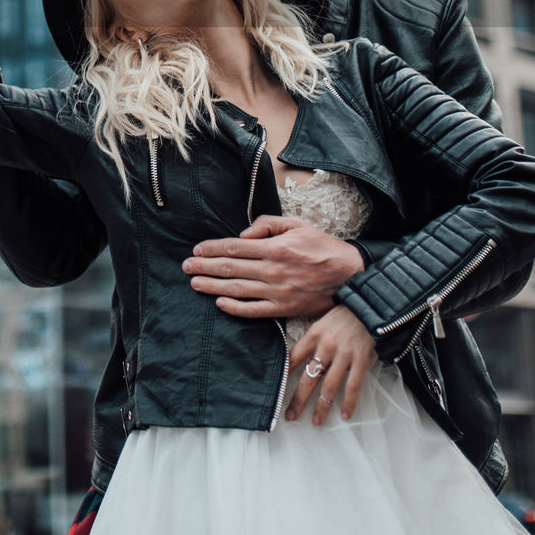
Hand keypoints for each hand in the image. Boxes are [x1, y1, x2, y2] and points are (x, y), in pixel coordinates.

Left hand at [182, 215, 364, 318]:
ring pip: (237, 289)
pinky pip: (253, 310)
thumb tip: (244, 234)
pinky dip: (234, 308)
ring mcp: (276, 292)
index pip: (235, 246)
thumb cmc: (323, 247)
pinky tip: (219, 304)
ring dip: (212, 287)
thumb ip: (268, 224)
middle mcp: (272, 270)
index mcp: (275, 248)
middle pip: (230, 268)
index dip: (212, 248)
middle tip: (185, 267)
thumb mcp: (298, 224)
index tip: (197, 250)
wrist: (348, 277)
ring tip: (195, 284)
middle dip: (204, 267)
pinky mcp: (283, 309)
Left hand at [286, 305, 376, 424]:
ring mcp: (344, 355)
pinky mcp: (361, 361)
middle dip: (298, 400)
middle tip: (291, 416)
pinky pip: (353, 387)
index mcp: (313, 335)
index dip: (283, 376)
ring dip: (321, 407)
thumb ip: (312, 342)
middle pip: (308, 378)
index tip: (276, 391)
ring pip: (329, 387)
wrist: (370, 308)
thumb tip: (299, 361)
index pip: (293, 358)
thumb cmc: (344, 316)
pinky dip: (349, 403)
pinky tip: (345, 415)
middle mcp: (326, 347)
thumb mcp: (322, 323)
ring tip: (317, 421)